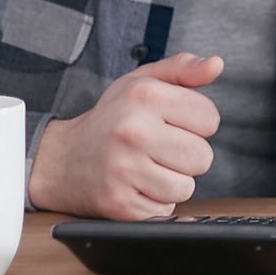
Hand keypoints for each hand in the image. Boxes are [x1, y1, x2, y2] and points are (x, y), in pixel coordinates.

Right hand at [28, 52, 221, 219]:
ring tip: (146, 168)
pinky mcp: (119, 203)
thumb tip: (216, 64)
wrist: (59, 160)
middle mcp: (134, 131)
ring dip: (172, 182)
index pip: (209, 119)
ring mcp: (125, 169)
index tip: (173, 125)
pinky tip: (134, 185)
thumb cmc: (109, 119)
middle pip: (202, 157)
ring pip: (186, 187)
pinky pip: (165, 209)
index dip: (196, 124)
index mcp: (145, 95)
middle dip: (186, 156)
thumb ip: (182, 69)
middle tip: (159, 149)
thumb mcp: (140, 82)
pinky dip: (154, 202)